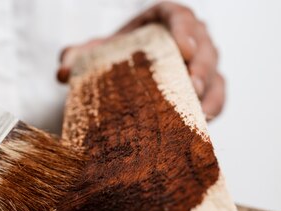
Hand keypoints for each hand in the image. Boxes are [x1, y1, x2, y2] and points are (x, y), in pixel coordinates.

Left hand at [58, 2, 224, 120]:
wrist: (124, 77)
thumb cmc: (114, 57)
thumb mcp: (94, 53)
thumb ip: (76, 56)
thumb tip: (62, 72)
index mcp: (165, 19)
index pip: (180, 16)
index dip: (185, 31)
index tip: (183, 49)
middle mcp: (191, 38)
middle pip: (205, 47)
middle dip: (202, 67)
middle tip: (192, 86)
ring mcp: (203, 64)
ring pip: (215, 74)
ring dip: (210, 93)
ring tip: (198, 110)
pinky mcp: (207, 89)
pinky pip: (218, 98)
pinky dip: (213, 110)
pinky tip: (203, 124)